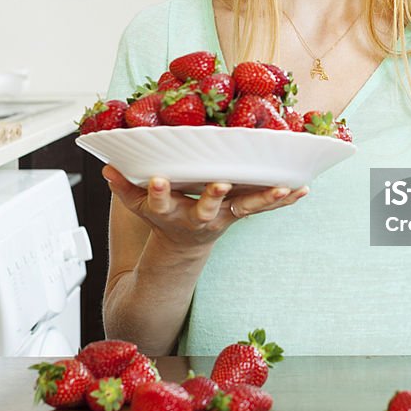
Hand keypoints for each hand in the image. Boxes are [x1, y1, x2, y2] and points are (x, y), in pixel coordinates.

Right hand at [102, 165, 307, 250]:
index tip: (157, 180)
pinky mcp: (242, 213)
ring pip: (246, 208)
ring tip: (283, 187)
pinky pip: (266, 207)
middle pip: (205, 208)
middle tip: (219, 184)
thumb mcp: (137, 206)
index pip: (159, 202)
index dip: (158, 193)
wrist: (185, 244)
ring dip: (264, 198)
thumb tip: (107, 166)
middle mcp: (199, 217)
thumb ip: (123, 187)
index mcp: (170, 212)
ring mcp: (224, 216)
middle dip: (211, 196)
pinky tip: (304, 188)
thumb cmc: (164, 215)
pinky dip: (284, 199)